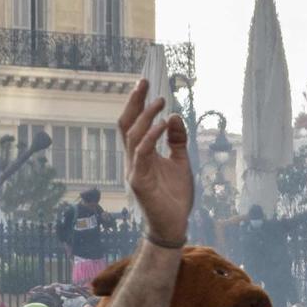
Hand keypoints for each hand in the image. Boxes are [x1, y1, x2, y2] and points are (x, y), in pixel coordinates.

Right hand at [119, 79, 192, 246]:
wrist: (174, 225)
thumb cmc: (174, 196)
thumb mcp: (180, 162)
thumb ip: (176, 140)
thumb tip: (174, 117)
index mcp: (141, 154)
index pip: (133, 123)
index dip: (137, 103)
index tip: (145, 83)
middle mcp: (133, 159)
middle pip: (126, 124)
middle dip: (134, 102)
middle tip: (144, 82)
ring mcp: (133, 169)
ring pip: (132, 135)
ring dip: (146, 116)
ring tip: (161, 102)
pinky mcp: (138, 181)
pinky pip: (142, 153)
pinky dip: (152, 136)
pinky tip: (163, 124)